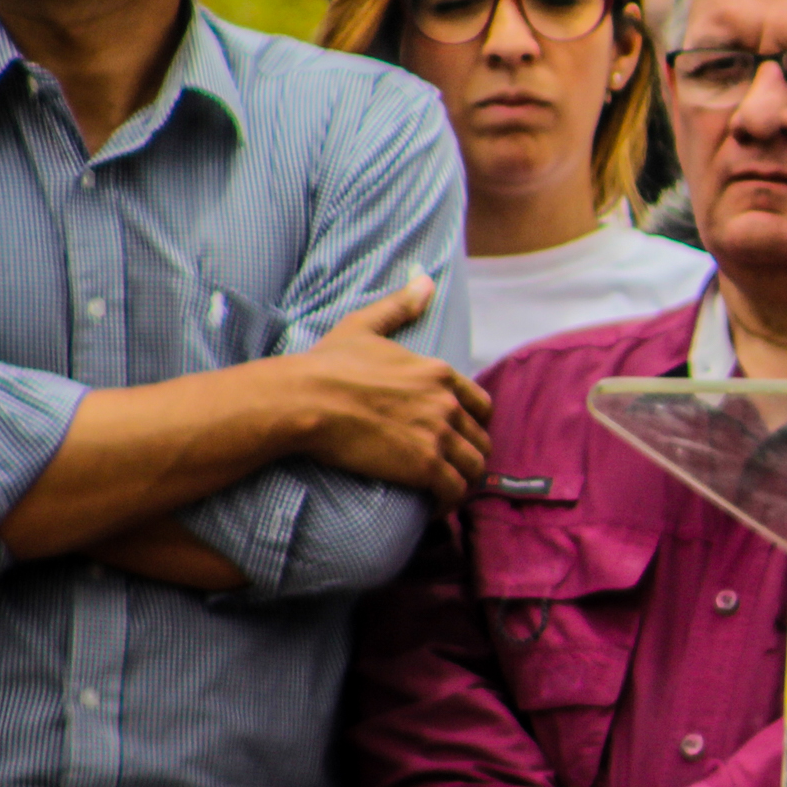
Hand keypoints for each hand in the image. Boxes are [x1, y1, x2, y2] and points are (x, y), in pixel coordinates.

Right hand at [286, 275, 491, 509]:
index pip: (481, 406)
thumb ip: (399, 306)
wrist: (304, 400)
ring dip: (464, 481)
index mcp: (439, 373)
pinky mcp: (425, 465)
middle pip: (481, 438)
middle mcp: (447, 403)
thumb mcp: (365, 326)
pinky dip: (450, 502)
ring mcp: (439, 434)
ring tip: (445, 490)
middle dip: (469, 454)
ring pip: (475, 467)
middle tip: (450, 468)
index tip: (457, 437)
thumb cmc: (327, 365)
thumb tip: (424, 278)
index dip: (473, 424)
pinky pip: (455, 491)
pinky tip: (435, 507)